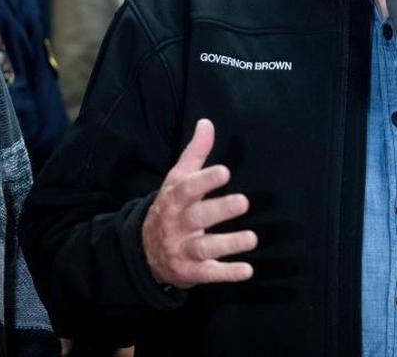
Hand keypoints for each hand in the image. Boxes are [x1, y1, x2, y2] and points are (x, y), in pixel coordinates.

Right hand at [142, 118, 256, 288]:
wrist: (143, 250)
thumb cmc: (170, 207)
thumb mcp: (177, 179)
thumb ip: (195, 153)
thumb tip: (207, 122)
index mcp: (174, 199)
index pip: (187, 189)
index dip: (205, 180)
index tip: (225, 172)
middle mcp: (177, 225)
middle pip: (197, 217)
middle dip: (219, 210)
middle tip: (244, 202)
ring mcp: (183, 249)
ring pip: (204, 248)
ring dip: (228, 244)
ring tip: (252, 238)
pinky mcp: (191, 271)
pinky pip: (209, 274)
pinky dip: (227, 274)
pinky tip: (247, 271)